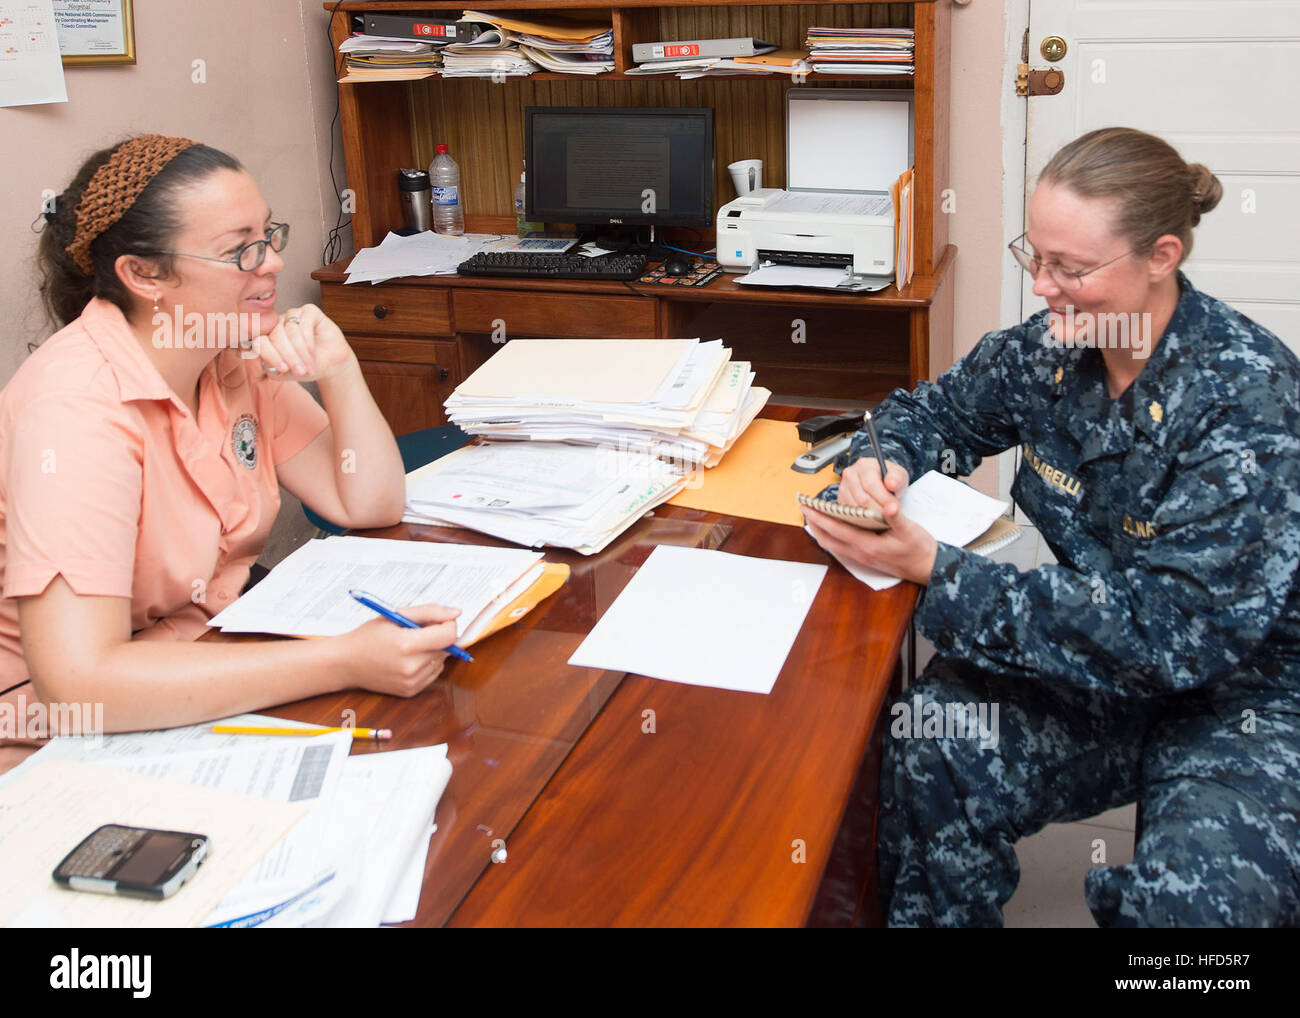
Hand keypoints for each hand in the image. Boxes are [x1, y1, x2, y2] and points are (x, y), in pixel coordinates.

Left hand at [252, 303, 354, 380]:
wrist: (331, 364)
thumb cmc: (306, 367)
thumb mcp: (286, 373)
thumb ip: (271, 368)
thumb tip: (266, 362)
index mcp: (267, 338)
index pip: (260, 342)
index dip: (270, 355)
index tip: (283, 370)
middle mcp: (277, 324)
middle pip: (276, 336)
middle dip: (289, 356)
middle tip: (300, 371)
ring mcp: (292, 315)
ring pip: (290, 330)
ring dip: (301, 351)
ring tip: (309, 366)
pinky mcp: (308, 311)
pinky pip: (304, 323)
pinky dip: (308, 341)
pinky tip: (313, 352)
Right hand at [339, 603, 461, 696]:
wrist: (346, 663)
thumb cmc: (369, 636)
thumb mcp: (396, 615)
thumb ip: (429, 612)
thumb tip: (456, 613)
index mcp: (407, 645)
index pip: (449, 635)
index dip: (448, 624)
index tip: (439, 620)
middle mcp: (412, 666)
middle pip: (447, 648)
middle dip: (439, 636)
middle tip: (418, 632)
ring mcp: (412, 682)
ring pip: (442, 661)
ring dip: (434, 651)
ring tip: (410, 646)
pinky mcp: (411, 691)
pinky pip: (433, 673)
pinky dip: (427, 664)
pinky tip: (408, 659)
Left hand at [802, 501, 937, 585]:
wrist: (927, 568)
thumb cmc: (919, 549)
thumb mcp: (910, 529)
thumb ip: (896, 517)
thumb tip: (889, 505)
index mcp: (869, 546)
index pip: (837, 530)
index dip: (821, 517)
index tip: (808, 506)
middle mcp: (861, 554)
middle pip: (828, 540)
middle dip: (814, 523)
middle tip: (804, 508)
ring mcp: (862, 558)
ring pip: (832, 545)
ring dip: (821, 531)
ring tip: (813, 516)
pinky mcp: (865, 558)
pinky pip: (840, 547)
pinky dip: (831, 536)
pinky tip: (830, 527)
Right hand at [838, 457, 909, 514]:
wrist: (881, 483)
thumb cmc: (890, 479)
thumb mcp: (899, 475)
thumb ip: (897, 479)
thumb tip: (891, 484)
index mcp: (864, 465)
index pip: (871, 484)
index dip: (884, 498)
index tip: (895, 507)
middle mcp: (850, 475)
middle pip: (862, 498)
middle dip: (879, 510)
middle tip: (891, 517)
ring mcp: (843, 488)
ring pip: (856, 508)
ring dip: (871, 517)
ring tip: (884, 518)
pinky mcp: (841, 501)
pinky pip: (850, 514)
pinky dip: (863, 520)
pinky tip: (874, 520)